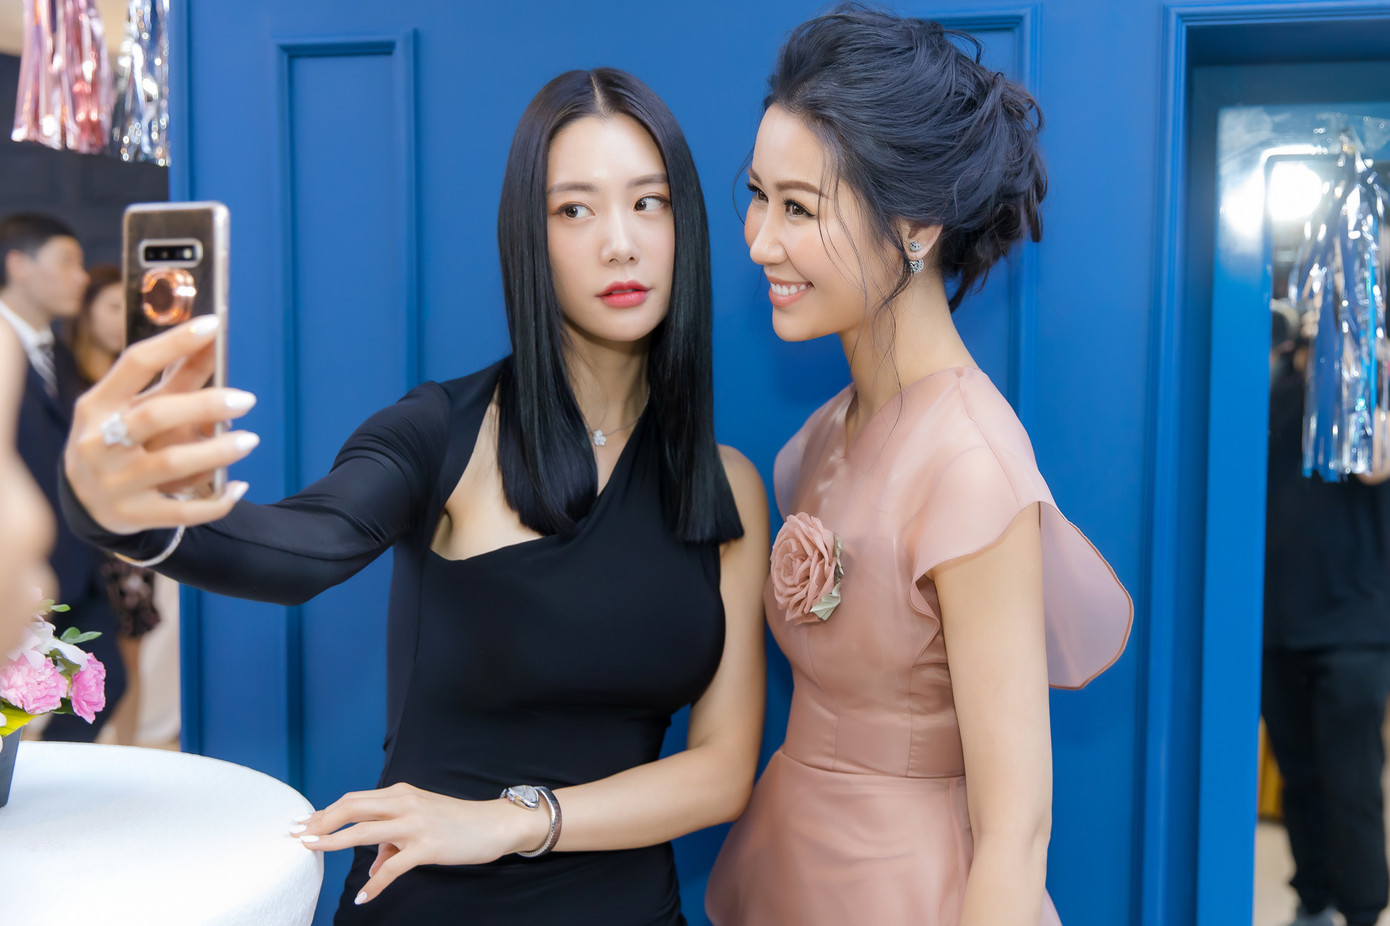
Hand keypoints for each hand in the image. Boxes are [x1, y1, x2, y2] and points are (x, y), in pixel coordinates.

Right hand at [64, 316, 259, 533]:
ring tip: (249, 440)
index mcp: (97, 405)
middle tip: (247, 400)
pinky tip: (238, 486)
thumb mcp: (135, 407)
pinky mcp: (132, 516)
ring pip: (172, 463)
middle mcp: (98, 442)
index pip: (135, 364)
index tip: (213, 326)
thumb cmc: (118, 440)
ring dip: (217, 451)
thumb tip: (213, 343)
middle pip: (156, 415)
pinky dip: (216, 499)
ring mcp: (113, 482)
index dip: (174, 342)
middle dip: (205, 405)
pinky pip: (181, 510)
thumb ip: (175, 379)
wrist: (84, 502)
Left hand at [291, 782, 549, 904]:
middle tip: (297, 835)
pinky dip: (375, 884)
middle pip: (352, 807)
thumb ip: (393, 843)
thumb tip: (374, 870)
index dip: (326, 812)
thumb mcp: (421, 823)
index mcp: (400, 793)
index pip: (354, 800)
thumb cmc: (457, 822)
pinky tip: (363, 898)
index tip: (304, 824)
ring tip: (311, 849)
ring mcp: (415, 824)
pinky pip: (393, 868)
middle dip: (321, 821)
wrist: (493, 824)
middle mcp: (404, 803)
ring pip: (364, 831)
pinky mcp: (427, 846)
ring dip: (333, 841)